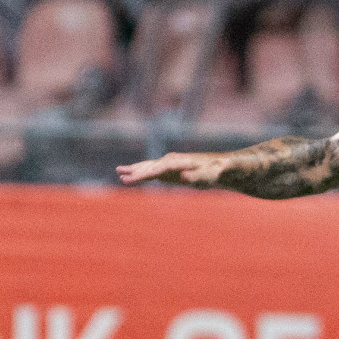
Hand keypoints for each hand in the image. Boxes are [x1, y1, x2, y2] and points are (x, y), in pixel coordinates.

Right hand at [116, 152, 233, 187]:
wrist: (219, 167)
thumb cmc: (215, 171)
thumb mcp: (208, 175)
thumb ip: (196, 175)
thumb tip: (182, 176)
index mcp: (178, 161)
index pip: (158, 168)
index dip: (146, 174)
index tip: (134, 178)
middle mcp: (170, 160)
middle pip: (150, 166)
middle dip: (136, 172)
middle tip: (121, 176)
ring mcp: (168, 164)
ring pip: (148, 167)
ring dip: (134, 170)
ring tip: (119, 172)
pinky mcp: (169, 170)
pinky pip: (152, 171)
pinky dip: (141, 173)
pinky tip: (131, 175)